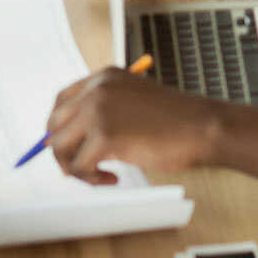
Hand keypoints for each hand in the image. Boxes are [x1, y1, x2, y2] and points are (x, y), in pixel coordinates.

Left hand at [46, 69, 222, 182]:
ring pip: (59, 146)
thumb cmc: (176, 122)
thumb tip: (72, 146)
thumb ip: (104, 114)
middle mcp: (95, 89)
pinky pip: (78, 166)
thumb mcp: (133, 105)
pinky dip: (92, 179)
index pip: (61, 101)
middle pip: (54, 124)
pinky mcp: (104, 135)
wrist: (203, 127)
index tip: (71, 148)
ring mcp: (98, 110)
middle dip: (62, 151)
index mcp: (102, 77)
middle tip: (82, 169)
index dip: (61, 128)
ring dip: (75, 168)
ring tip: (101, 176)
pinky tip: (114, 178)